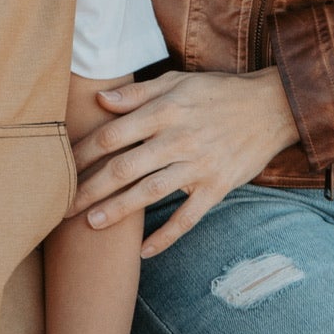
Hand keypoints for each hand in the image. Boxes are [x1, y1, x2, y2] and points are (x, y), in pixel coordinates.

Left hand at [67, 69, 298, 256]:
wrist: (271, 107)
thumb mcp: (178, 81)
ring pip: (150, 193)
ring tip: (91, 225)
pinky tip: (144, 252)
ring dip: (118, 211)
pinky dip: (166, 236)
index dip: (84, 152)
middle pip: (124, 167)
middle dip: (90, 188)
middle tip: (63, 206)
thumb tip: (101, 99)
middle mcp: (178, 139)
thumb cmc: (218, 92)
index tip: (62, 166)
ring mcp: (198, 165)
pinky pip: (188, 217)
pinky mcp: (216, 187)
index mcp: (165, 111)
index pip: (113, 134)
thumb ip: (138, 93)